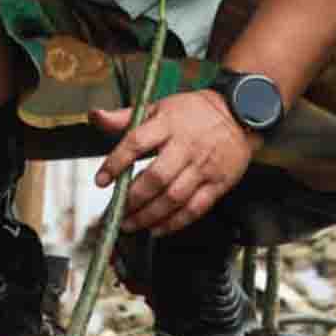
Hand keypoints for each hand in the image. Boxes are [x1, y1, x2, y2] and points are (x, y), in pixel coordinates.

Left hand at [90, 88, 254, 235]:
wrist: (240, 113)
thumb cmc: (194, 112)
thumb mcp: (159, 106)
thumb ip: (126, 117)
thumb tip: (95, 115)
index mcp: (168, 124)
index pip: (136, 143)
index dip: (116, 163)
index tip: (102, 180)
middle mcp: (186, 146)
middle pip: (156, 177)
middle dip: (133, 199)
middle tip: (117, 211)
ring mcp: (203, 166)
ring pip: (174, 197)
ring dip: (149, 215)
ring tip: (132, 224)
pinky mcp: (218, 183)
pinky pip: (195, 208)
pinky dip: (175, 223)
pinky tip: (158, 228)